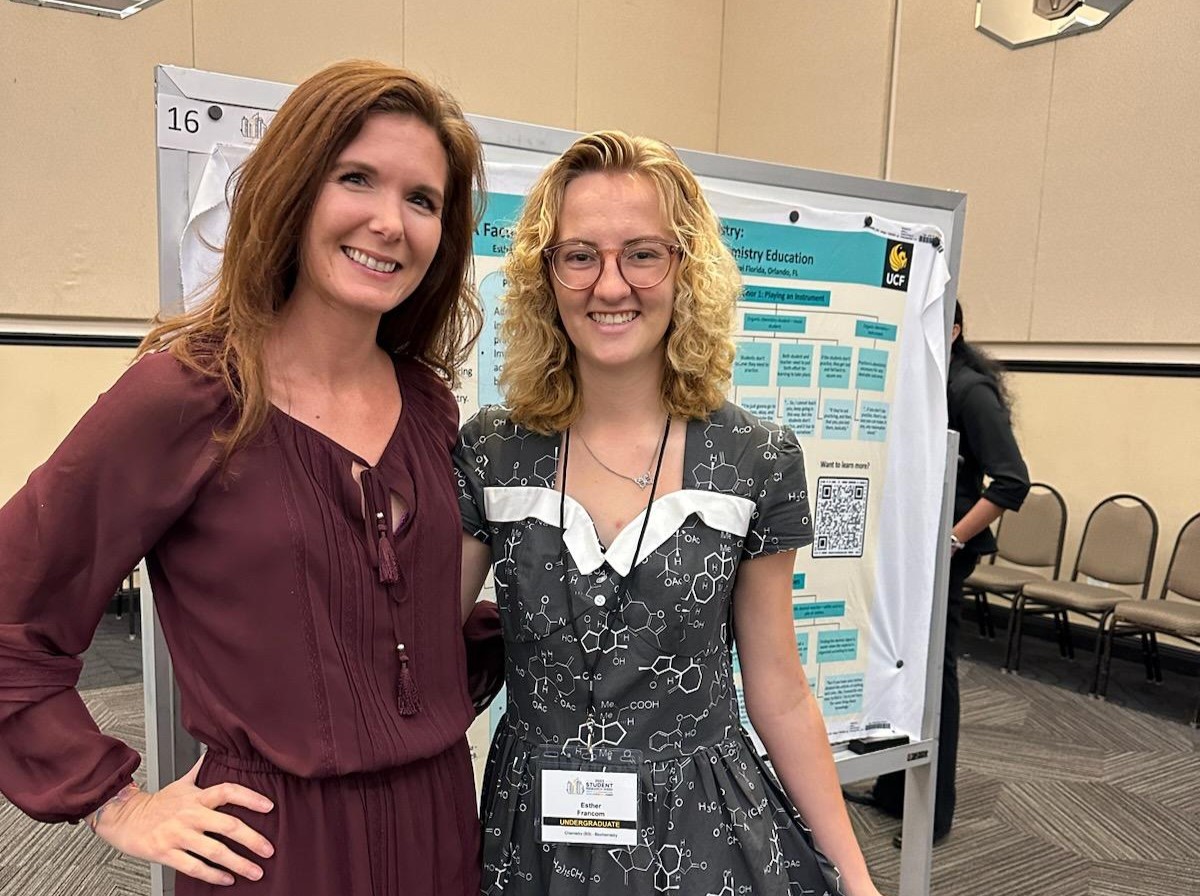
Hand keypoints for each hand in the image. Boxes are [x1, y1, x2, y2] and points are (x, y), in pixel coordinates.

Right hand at [89, 757, 274, 886]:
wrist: (123, 818)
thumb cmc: (156, 803)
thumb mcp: (181, 784)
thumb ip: (202, 770)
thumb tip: (216, 750)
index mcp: (196, 797)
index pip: (228, 791)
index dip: (250, 797)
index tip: (269, 806)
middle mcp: (190, 815)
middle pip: (227, 825)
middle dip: (252, 839)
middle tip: (269, 849)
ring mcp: (178, 835)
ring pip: (214, 851)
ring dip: (238, 863)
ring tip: (256, 871)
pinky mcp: (166, 853)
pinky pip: (194, 867)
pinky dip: (213, 875)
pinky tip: (227, 880)